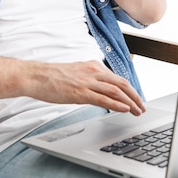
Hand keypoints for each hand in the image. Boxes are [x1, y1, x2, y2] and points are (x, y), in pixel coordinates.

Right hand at [27, 60, 145, 115]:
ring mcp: (88, 82)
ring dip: (130, 102)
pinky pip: (103, 99)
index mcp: (94, 66)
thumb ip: (91, 79)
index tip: (136, 99)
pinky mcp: (80, 92)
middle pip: (122, 84)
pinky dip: (117, 104)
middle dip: (135, 97)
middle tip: (142, 107)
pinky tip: (125, 109)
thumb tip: (102, 90)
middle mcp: (94, 72)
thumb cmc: (53, 77)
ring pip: (116, 91)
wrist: (36, 76)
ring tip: (137, 111)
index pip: (118, 79)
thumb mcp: (77, 73)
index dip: (130, 90)